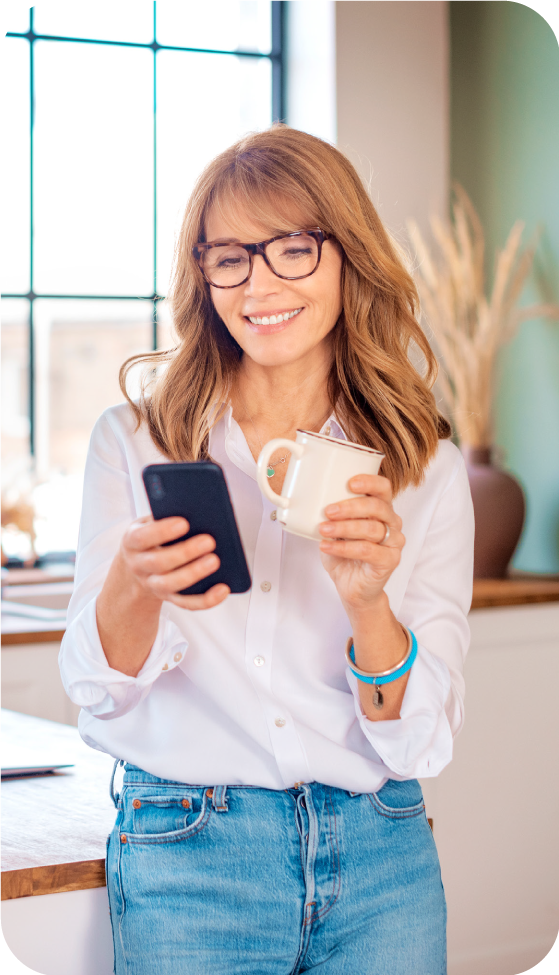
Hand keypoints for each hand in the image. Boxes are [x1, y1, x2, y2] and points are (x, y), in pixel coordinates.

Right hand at [117, 515, 229, 611]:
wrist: (136, 566)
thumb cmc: (151, 536)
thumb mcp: (150, 522)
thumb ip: (166, 516)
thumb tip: (199, 511)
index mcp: (132, 542)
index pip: (142, 537)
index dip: (162, 531)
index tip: (184, 523)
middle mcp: (139, 565)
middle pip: (158, 563)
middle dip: (185, 552)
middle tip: (209, 541)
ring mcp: (153, 584)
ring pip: (170, 585)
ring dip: (194, 574)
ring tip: (215, 560)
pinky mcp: (169, 598)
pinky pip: (186, 603)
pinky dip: (205, 600)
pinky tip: (223, 589)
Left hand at [318, 474, 404, 612]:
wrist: (352, 587)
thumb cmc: (345, 555)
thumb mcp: (335, 530)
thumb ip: (332, 515)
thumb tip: (312, 500)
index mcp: (381, 509)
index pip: (383, 488)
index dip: (370, 482)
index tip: (350, 483)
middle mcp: (392, 523)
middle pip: (377, 507)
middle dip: (350, 506)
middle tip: (329, 511)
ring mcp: (394, 542)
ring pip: (371, 528)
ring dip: (344, 527)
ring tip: (323, 529)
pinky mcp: (390, 560)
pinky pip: (367, 550)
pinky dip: (344, 547)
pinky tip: (328, 546)